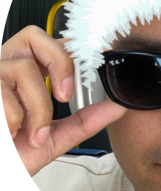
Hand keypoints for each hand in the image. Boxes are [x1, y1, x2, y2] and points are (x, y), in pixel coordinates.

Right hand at [0, 25, 126, 176]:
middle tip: (66, 96)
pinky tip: (9, 133)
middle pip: (33, 36)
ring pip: (23, 69)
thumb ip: (86, 120)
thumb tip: (117, 106)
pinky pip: (2, 94)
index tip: (93, 66)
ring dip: (38, 109)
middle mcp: (2, 67)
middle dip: (59, 63)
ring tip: (34, 134)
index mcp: (23, 73)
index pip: (49, 43)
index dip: (71, 50)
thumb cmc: (15, 154)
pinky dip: (14, 120)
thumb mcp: (56, 137)